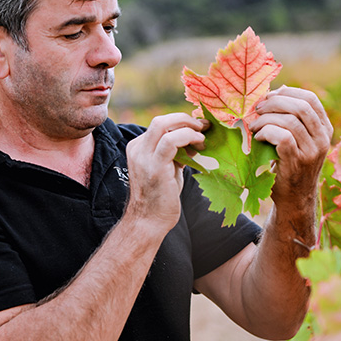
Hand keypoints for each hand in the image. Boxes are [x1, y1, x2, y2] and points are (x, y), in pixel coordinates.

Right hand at [125, 113, 207, 231]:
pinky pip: (170, 140)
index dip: (182, 123)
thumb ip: (177, 153)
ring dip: (188, 126)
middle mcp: (138, 149)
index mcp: (139, 148)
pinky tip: (199, 143)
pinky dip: (187, 136)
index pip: (161, 125)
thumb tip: (195, 140)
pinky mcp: (154, 166)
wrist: (149, 221)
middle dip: (185, 119)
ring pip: (163, 124)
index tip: (200, 128)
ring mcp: (143, 156)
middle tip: (203, 126)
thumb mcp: (168, 169)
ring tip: (203, 136)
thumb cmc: (160, 198)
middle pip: (160, 120)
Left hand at [248, 86, 332, 208]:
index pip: (310, 99)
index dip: (287, 93)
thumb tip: (279, 90)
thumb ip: (292, 117)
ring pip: (290, 121)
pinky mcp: (298, 162)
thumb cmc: (289, 164)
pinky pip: (283, 137)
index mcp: (324, 128)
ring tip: (253, 126)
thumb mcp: (298, 138)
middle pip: (300, 106)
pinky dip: (267, 133)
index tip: (269, 96)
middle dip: (274, 103)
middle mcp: (323, 138)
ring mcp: (312, 151)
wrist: (293, 198)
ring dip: (266, 119)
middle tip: (257, 109)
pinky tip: (257, 138)